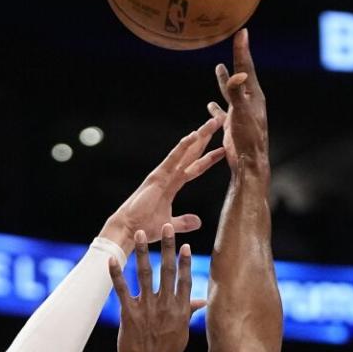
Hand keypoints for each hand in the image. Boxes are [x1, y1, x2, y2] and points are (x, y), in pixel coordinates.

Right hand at [101, 115, 224, 254]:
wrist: (129, 229)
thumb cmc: (144, 227)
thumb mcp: (169, 225)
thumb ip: (183, 222)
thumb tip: (199, 222)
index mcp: (173, 185)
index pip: (195, 168)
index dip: (208, 158)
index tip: (222, 149)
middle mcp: (169, 175)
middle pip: (192, 154)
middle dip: (205, 138)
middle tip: (218, 122)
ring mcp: (163, 174)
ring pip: (185, 152)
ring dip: (198, 137)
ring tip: (211, 123)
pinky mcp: (157, 177)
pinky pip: (172, 159)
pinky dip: (182, 147)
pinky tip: (193, 135)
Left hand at [109, 225, 202, 351]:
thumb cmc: (167, 351)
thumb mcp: (183, 332)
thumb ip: (190, 312)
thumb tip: (204, 302)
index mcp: (179, 309)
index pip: (184, 279)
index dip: (184, 261)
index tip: (184, 244)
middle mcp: (164, 304)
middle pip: (166, 270)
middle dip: (166, 247)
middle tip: (166, 226)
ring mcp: (146, 308)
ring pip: (145, 274)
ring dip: (142, 252)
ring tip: (139, 234)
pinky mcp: (129, 313)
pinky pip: (122, 289)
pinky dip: (116, 273)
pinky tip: (111, 259)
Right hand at [207, 29, 268, 171]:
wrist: (248, 162)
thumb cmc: (248, 137)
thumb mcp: (242, 112)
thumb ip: (237, 92)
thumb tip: (237, 74)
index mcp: (253, 95)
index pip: (246, 67)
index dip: (242, 50)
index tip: (242, 32)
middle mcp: (248, 101)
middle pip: (241, 75)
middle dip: (237, 59)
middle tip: (236, 41)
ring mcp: (241, 113)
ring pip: (231, 91)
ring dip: (225, 80)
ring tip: (218, 67)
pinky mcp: (233, 125)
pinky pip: (223, 111)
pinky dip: (217, 106)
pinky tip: (210, 104)